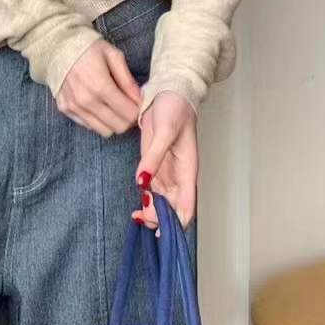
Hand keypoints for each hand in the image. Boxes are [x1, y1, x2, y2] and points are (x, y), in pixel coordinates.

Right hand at [56, 39, 140, 136]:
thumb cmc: (88, 48)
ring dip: (113, 122)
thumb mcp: (113, 55)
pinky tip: (97, 104)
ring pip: (104, 131)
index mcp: (100, 86)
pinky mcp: (65, 109)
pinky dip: (97, 120)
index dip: (137, 111)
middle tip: (127, 105)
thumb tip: (140, 99)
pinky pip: (89, 126)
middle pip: (118, 127)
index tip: (137, 103)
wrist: (57, 45)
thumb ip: (128, 80)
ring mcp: (74, 107)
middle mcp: (86, 101)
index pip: (128, 114)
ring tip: (113, 105)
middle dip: (127, 119)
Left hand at [132, 92, 197, 230]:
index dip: (177, 222)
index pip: (186, 205)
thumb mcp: (165, 131)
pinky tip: (136, 207)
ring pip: (162, 203)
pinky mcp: (153, 165)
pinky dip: (146, 201)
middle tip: (141, 220)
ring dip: (152, 213)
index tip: (162, 232)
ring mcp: (166, 172)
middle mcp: (179, 176)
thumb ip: (154, 157)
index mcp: (188, 170)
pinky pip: (151, 190)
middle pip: (173, 209)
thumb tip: (143, 182)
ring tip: (136, 217)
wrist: (166, 92)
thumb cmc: (174, 109)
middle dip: (160, 220)